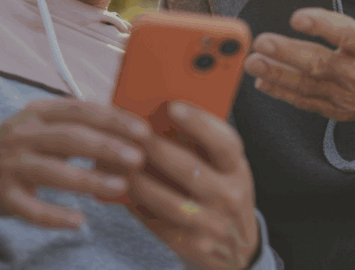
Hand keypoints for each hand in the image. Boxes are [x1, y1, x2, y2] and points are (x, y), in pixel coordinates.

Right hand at [0, 97, 150, 227]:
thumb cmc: (18, 147)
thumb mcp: (40, 124)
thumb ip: (76, 123)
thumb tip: (128, 125)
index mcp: (36, 112)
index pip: (79, 109)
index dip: (113, 119)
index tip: (142, 130)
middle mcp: (21, 135)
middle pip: (69, 138)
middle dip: (107, 147)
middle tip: (139, 157)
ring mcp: (10, 166)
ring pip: (54, 172)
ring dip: (89, 179)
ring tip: (120, 186)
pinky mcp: (2, 196)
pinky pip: (31, 210)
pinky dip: (54, 217)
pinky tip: (79, 221)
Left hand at [123, 101, 259, 269]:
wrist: (238, 247)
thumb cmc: (223, 193)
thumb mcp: (226, 168)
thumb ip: (204, 145)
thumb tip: (160, 113)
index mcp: (237, 169)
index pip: (225, 143)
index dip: (200, 123)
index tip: (172, 106)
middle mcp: (229, 196)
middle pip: (190, 169)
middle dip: (155, 148)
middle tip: (130, 132)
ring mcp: (212, 224)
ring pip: (170, 201)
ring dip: (139, 180)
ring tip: (116, 162)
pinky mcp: (191, 245)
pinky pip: (158, 223)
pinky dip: (136, 205)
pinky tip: (120, 188)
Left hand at [244, 0, 354, 123]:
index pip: (346, 34)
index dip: (321, 25)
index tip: (297, 17)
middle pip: (318, 63)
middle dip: (287, 53)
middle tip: (261, 41)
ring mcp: (349, 94)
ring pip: (308, 85)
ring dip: (278, 74)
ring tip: (253, 62)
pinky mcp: (340, 109)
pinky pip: (308, 102)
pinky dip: (285, 94)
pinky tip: (263, 82)